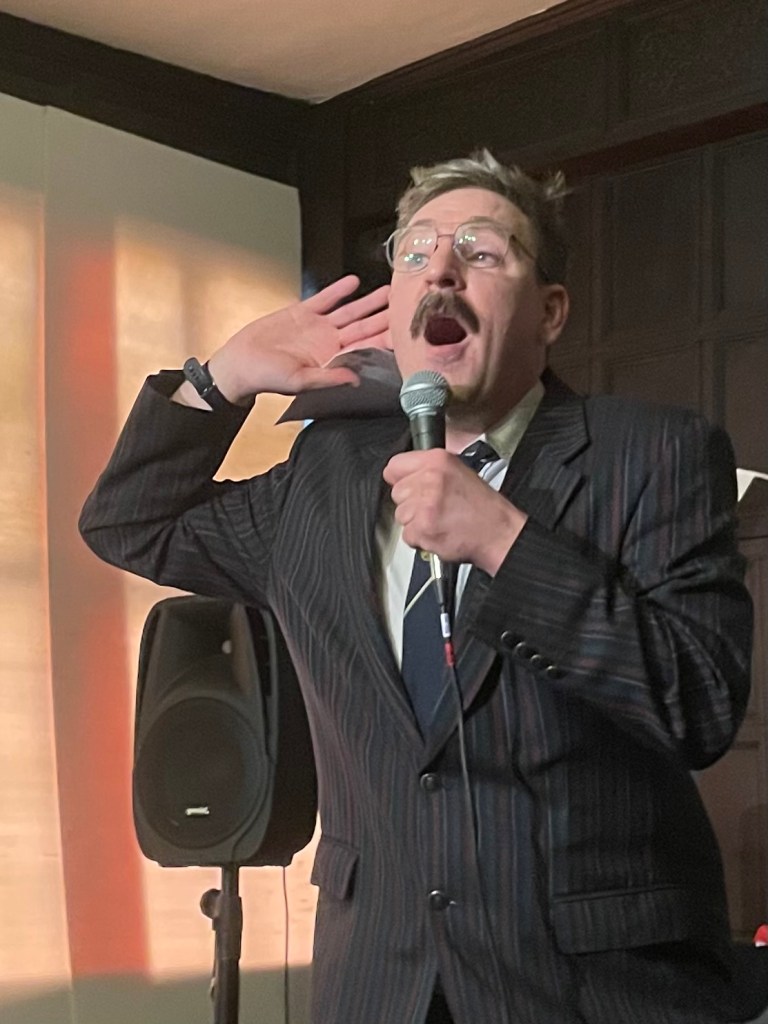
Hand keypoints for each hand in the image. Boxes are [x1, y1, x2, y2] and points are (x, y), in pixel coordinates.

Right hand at [207, 275, 389, 402]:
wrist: (241, 363)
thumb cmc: (267, 378)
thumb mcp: (299, 381)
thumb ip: (327, 378)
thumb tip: (354, 379)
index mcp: (332, 360)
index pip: (364, 349)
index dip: (383, 341)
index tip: (404, 334)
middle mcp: (329, 342)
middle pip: (363, 328)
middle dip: (383, 318)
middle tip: (405, 307)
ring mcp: (317, 326)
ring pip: (349, 312)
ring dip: (368, 302)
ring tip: (387, 291)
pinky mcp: (301, 312)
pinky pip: (324, 299)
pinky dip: (338, 291)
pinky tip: (354, 282)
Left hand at [383, 449, 526, 575]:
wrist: (498, 533)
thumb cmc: (481, 507)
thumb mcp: (457, 472)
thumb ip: (427, 470)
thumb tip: (403, 475)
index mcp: (437, 461)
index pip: (395, 465)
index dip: (401, 479)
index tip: (410, 486)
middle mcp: (430, 479)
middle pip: (396, 493)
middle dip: (410, 503)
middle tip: (433, 507)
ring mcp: (425, 504)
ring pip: (400, 515)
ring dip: (416, 522)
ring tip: (438, 519)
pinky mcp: (423, 528)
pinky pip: (407, 535)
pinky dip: (420, 538)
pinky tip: (438, 531)